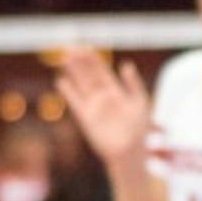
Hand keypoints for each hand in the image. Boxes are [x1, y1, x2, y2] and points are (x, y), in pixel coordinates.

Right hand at [56, 48, 152, 165]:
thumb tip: (126, 64)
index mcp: (116, 91)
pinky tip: (61, 81)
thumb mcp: (140, 102)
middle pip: (88, 74)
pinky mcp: (85, 117)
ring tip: (64, 58)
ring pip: (80, 84)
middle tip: (70, 48)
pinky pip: (74, 101)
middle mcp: (102, 96)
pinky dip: (68, 92)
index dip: (93, 59)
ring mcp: (93, 106)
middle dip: (79, 62)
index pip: (101, 70)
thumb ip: (133, 84)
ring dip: (72, 72)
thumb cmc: (139, 129)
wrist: (130, 153)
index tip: (84, 47)